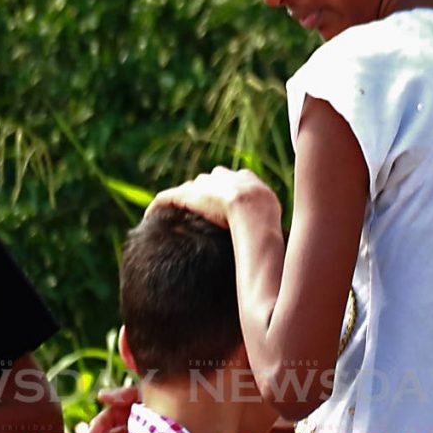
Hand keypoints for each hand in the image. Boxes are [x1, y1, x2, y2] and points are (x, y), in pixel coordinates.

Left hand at [145, 167, 278, 228]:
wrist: (253, 208)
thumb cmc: (271, 221)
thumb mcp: (281, 225)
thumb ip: (278, 234)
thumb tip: (283, 254)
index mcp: (248, 180)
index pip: (235, 183)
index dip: (230, 196)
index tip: (226, 211)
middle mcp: (225, 178)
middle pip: (211, 183)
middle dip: (205, 196)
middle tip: (199, 215)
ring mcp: (206, 185)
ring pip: (191, 191)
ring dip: (185, 202)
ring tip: (175, 218)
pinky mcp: (188, 195)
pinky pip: (168, 198)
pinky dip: (159, 207)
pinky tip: (149, 218)